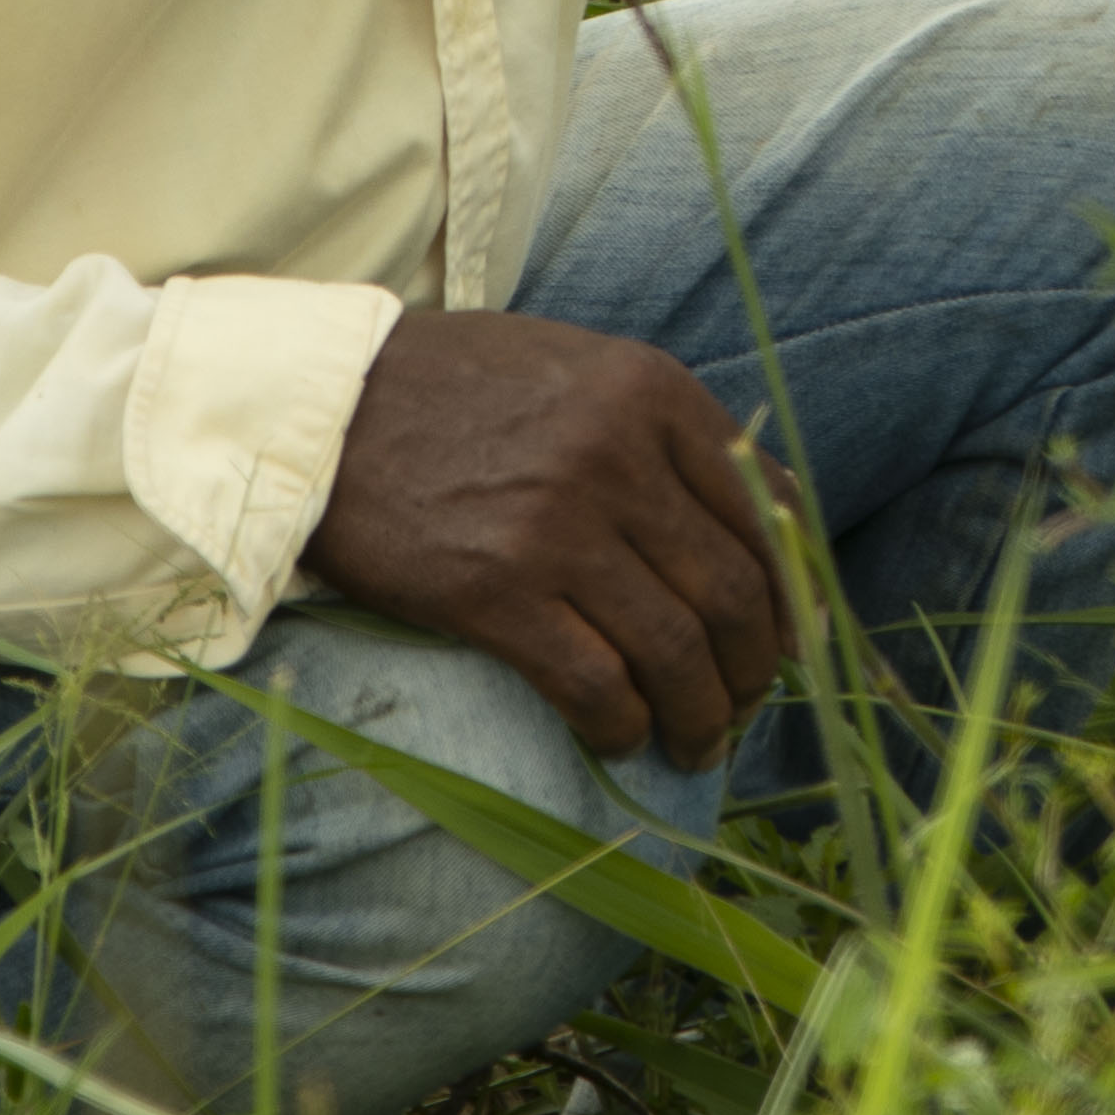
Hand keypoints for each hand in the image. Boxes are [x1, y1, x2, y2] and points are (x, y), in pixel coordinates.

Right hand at [306, 308, 792, 767]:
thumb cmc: (453, 388)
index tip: (789, 641)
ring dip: (701, 715)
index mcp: (652, 392)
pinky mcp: (494, 590)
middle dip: (755, 669)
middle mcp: (618, 454)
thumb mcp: (580, 370)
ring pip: (675, 651)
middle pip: (733, 593)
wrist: (321, 404)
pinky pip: (595, 684)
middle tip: (745, 707)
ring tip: (697, 745)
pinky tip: (622, 738)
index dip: (792, 594)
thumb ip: (663, 431)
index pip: (768, 511)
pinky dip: (623, 726)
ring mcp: (557, 525)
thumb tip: (755, 527)